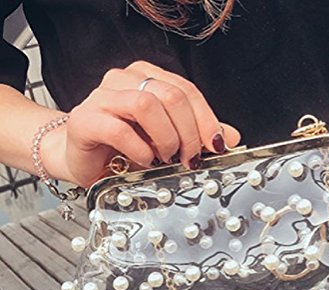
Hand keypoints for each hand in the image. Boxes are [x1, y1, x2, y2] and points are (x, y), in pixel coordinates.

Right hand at [42, 60, 240, 186]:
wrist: (85, 161)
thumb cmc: (126, 148)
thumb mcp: (169, 140)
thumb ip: (198, 134)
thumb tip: (231, 137)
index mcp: (147, 78)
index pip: (187, 90)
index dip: (207, 119)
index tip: (216, 146)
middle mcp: (124, 80)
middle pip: (171, 95)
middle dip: (189, 133)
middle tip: (189, 158)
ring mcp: (102, 97)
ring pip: (146, 104)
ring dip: (165, 138)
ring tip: (165, 157)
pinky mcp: (85, 119)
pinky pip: (120, 129)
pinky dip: (140, 149)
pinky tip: (144, 160)